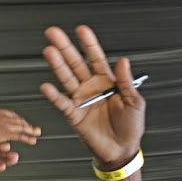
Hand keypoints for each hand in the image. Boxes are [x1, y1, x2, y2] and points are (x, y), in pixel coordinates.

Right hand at [41, 25, 144, 168]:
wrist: (122, 150)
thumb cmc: (131, 127)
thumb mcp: (135, 103)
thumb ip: (126, 82)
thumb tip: (123, 61)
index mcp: (107, 82)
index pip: (96, 58)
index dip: (89, 44)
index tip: (81, 30)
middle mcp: (91, 88)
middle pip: (76, 64)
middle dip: (65, 48)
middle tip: (54, 33)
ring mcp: (81, 99)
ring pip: (66, 79)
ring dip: (58, 66)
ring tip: (49, 51)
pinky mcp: (74, 115)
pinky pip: (62, 103)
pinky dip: (54, 96)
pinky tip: (47, 86)